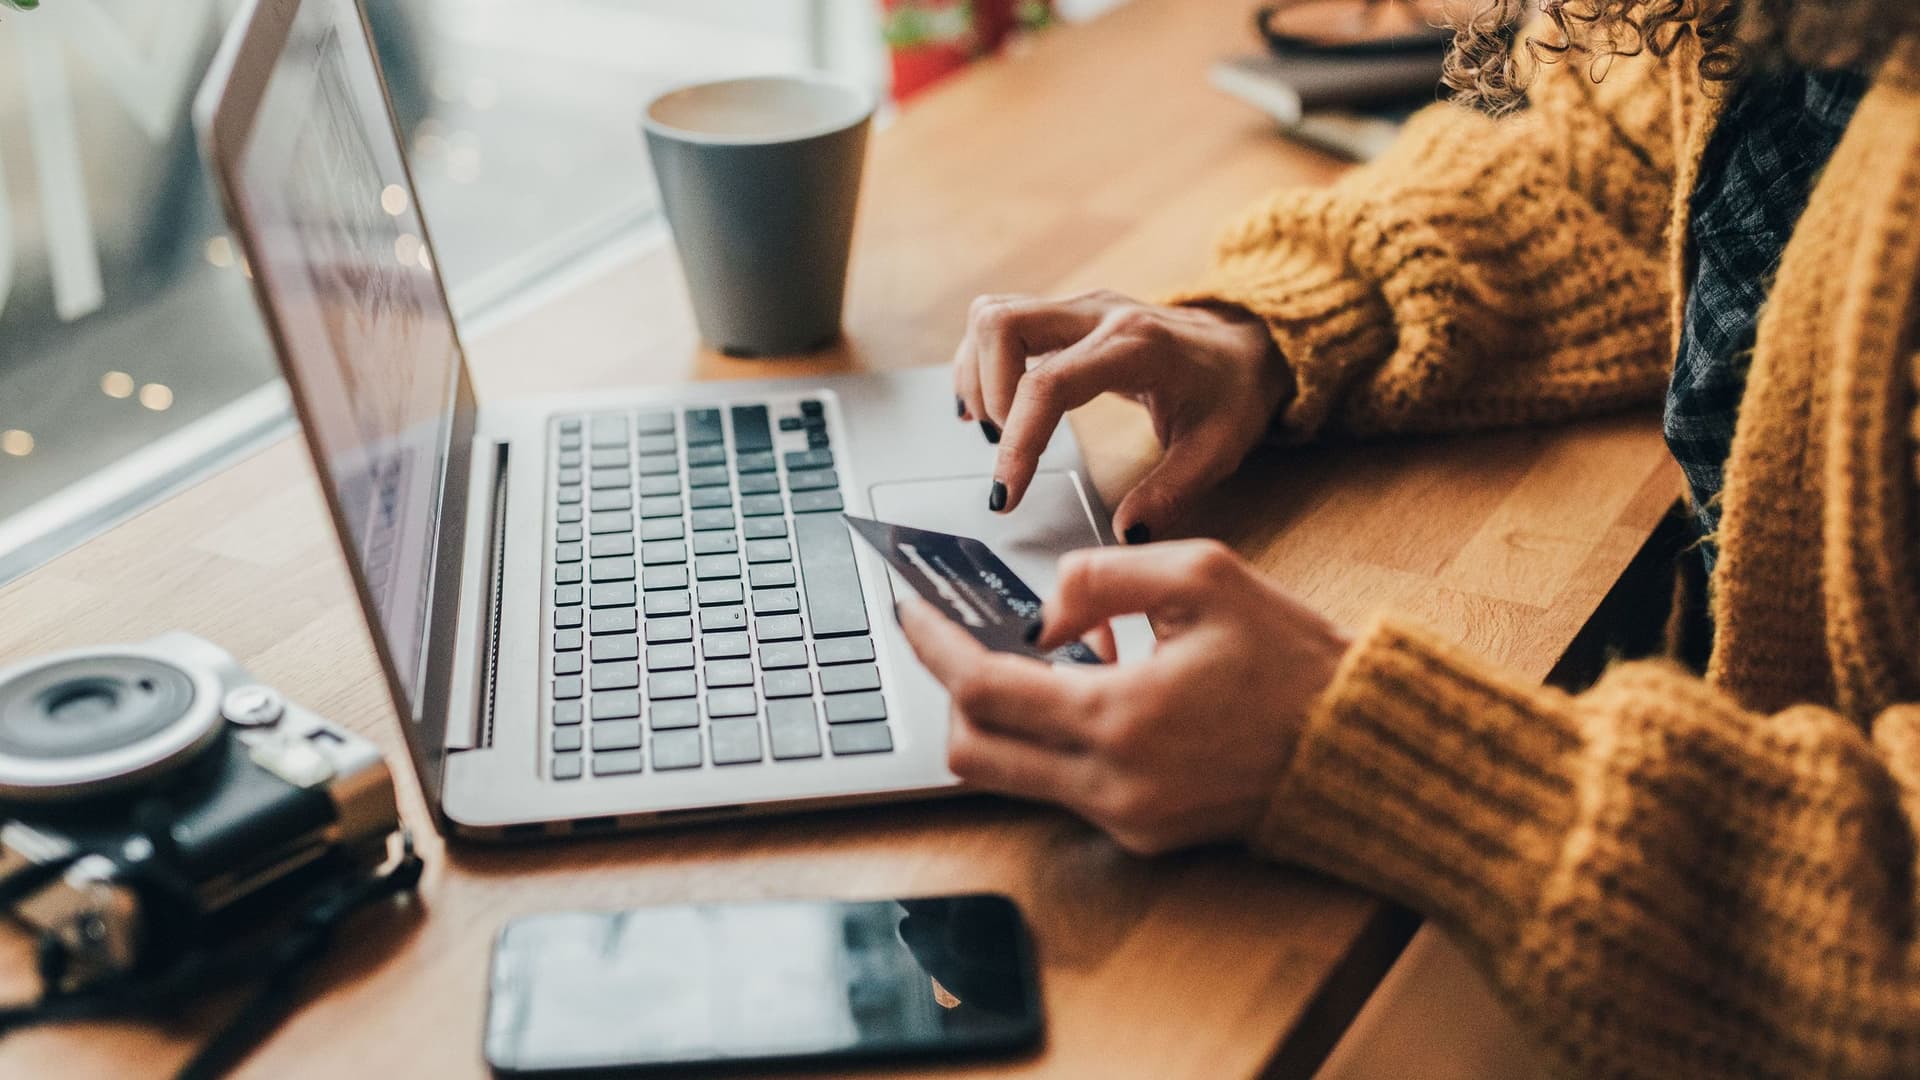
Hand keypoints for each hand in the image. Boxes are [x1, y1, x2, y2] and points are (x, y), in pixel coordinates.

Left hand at [895, 540, 1350, 855]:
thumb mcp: (1203, 576)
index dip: (933, 646)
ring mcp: (1125, 819)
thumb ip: (1101, 576)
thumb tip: (1041, 613)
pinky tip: (1094, 691)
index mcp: (1121, 717)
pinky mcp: (1143, 835)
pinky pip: (1061, 788)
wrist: (1360, 748)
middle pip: (973, 751)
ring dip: (1005, 716)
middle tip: (958, 638)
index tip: (909, 611)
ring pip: (1010, 775)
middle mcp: (1112, 784)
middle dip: (952, 690)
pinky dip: (1054, 739)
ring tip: (1044, 657)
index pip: (983, 689)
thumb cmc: (1292, 659)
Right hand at [952, 291, 1288, 541]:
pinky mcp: (1065, 314)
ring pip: (993, 315)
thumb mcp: (1217, 451)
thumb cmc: (1231, 393)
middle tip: (1005, 447)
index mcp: (1136, 347)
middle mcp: (1099, 314)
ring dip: (977, 374)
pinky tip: (990, 406)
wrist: (1246, 345)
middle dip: (987, 393)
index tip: (1006, 494)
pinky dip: (981, 362)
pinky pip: (1000, 321)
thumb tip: (1125, 533)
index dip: (1018, 442)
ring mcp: (1078, 307)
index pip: (1049, 384)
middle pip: (1003, 325)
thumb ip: (1171, 493)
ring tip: (997, 429)